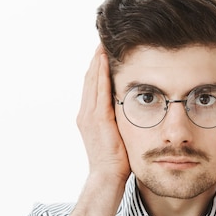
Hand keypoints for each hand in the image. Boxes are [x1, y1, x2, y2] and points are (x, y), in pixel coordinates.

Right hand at [76, 45, 130, 181]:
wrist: (107, 176)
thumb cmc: (115, 160)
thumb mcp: (116, 134)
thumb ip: (118, 119)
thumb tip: (129, 108)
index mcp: (89, 117)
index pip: (92, 86)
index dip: (96, 68)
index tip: (103, 51)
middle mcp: (86, 113)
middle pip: (89, 79)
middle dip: (95, 59)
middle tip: (101, 40)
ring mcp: (89, 115)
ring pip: (92, 80)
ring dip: (97, 61)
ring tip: (102, 44)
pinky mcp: (97, 118)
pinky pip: (99, 90)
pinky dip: (100, 73)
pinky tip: (104, 60)